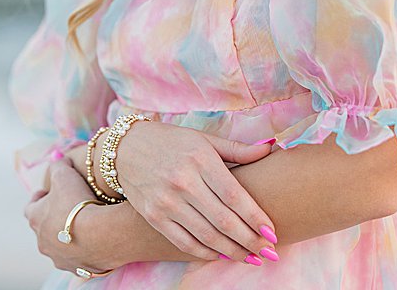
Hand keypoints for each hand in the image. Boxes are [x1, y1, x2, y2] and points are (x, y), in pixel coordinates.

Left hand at [24, 158, 111, 272]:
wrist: (101, 234)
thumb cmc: (77, 202)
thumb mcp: (64, 174)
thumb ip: (58, 165)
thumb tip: (58, 159)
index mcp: (35, 220)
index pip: (30, 208)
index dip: (39, 198)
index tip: (48, 193)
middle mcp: (43, 243)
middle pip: (44, 229)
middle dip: (54, 219)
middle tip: (68, 209)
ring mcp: (60, 259)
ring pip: (60, 247)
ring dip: (68, 237)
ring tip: (83, 226)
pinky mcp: (79, 269)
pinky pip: (79, 259)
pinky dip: (84, 251)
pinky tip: (95, 241)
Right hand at [110, 120, 278, 261]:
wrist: (124, 149)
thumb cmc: (170, 142)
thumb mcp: (202, 139)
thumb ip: (237, 148)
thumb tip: (272, 148)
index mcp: (199, 159)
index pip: (235, 196)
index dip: (257, 218)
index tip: (273, 233)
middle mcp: (182, 181)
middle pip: (225, 221)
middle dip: (251, 241)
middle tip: (269, 252)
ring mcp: (166, 201)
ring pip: (207, 236)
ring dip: (233, 251)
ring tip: (251, 257)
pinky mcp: (154, 216)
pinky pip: (185, 243)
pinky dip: (207, 253)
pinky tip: (221, 254)